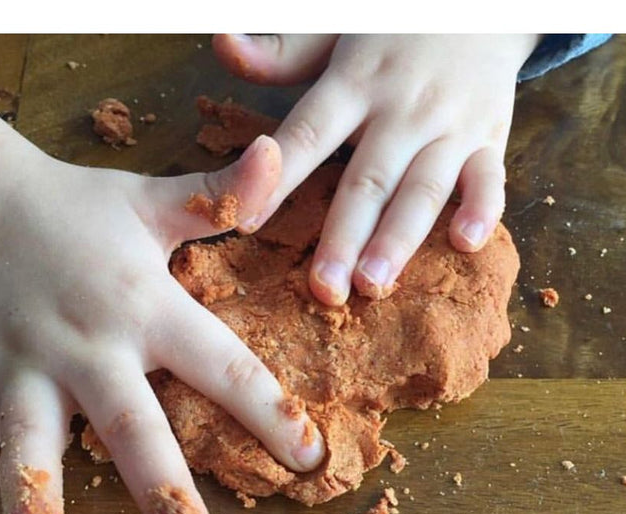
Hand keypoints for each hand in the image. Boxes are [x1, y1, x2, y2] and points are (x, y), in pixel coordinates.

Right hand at [0, 120, 323, 513]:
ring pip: (30, 439)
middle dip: (162, 488)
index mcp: (147, 306)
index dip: (270, 411)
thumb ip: (221, 194)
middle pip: (130, 422)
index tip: (309, 458)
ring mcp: (24, 368)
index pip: (223, 365)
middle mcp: (89, 346)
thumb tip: (276, 154)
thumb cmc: (80, 209)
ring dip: (32, 496)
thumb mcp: (154, 200)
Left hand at [214, 34, 538, 303]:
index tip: (245, 221)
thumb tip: (222, 47)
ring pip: (424, 189)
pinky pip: (490, 175)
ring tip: (375, 284)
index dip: (278, 180)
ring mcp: (450, 124)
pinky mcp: (490, 136)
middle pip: (368, 180)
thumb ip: (283, 51)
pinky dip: (484, 208)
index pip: (309, 134)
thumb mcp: (335, 25)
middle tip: (324, 288)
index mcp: (356, 80)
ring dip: (399, 239)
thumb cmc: (394, 24)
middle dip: (344, 237)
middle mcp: (403, 108)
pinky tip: (467, 243)